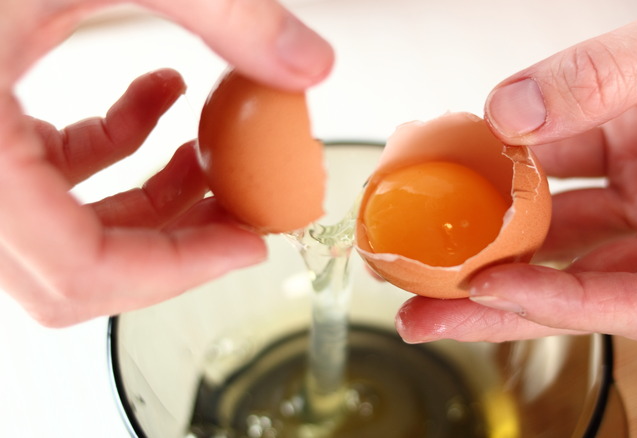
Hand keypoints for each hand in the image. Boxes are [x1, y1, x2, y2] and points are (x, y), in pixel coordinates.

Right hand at [0, 0, 333, 326]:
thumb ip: (223, 10)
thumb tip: (307, 63)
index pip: (76, 269)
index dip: (177, 270)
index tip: (247, 244)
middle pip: (70, 268)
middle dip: (169, 245)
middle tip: (238, 214)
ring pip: (61, 227)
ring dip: (148, 201)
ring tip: (209, 157)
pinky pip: (44, 171)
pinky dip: (112, 150)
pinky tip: (159, 98)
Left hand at [396, 0, 636, 341]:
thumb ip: (614, 74)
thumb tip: (511, 112)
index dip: (565, 303)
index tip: (492, 288)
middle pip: (592, 284)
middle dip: (503, 300)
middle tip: (427, 313)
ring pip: (573, 232)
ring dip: (501, 238)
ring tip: (433, 246)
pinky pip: (571, 169)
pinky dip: (523, 168)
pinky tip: (477, 166)